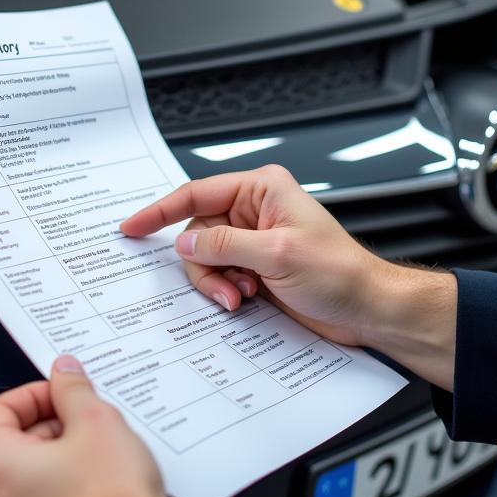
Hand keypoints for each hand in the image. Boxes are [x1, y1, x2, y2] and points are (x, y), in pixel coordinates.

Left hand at [0, 356, 178, 496]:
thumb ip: (72, 390)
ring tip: (92, 463)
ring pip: (17, 487)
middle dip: (45, 431)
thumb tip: (63, 374)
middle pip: (4, 450)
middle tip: (84, 426)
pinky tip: (89, 496)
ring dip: (49, 467)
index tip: (59, 395)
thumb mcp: (99, 422)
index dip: (31, 395)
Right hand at [120, 164, 390, 348]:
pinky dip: (226, 290)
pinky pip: (221, 275)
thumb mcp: (276, 254)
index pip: (198, 192)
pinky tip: (247, 299)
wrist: (365, 307)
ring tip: (241, 295)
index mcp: (263, 189)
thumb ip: (225, 244)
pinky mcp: (258, 265)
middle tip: (225, 286)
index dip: (161, 211)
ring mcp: (256, 239)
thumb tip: (187, 242)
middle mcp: (256, 210)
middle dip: (204, 264)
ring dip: (217, 282)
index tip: (132, 227)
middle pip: (198, 231)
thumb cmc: (339, 272)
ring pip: (207, 258)